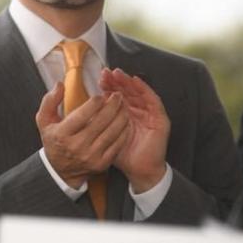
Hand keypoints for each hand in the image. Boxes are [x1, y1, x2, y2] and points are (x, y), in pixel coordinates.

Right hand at [35, 82, 130, 188]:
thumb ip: (49, 101)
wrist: (60, 169)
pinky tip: (125, 122)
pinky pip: (117, 144)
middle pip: (100, 122)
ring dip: (120, 117)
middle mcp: (76, 146)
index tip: (100, 95)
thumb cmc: (54, 140)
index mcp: (62, 134)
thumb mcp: (44, 120)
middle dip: (112, 106)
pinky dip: (123, 131)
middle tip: (117, 96)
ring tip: (123, 106)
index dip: (94, 103)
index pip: (81, 115)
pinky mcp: (102, 163)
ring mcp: (90, 156)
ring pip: (111, 132)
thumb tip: (60, 85)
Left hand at [100, 68, 169, 192]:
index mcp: (124, 113)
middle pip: (127, 91)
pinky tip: (136, 81)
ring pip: (139, 92)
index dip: (108, 86)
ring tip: (118, 74)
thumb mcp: (105, 135)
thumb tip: (83, 106)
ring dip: (129, 82)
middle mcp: (137, 110)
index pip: (116, 95)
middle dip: (117, 80)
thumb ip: (97, 121)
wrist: (139, 170)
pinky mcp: (160, 119)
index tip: (98, 78)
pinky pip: (153, 101)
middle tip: (107, 72)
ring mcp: (149, 114)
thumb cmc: (121, 154)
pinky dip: (145, 90)